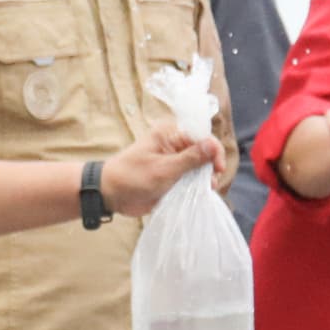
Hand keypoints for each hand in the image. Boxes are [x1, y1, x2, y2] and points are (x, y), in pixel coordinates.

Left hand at [99, 119, 225, 217]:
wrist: (111, 194)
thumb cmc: (132, 177)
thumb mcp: (164, 169)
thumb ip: (190, 158)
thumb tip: (212, 145)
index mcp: (171, 134)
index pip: (202, 136)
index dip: (214, 151)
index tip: (217, 169)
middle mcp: (175, 145)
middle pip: (204, 152)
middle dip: (211, 167)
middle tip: (211, 184)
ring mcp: (174, 162)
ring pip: (200, 168)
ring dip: (205, 179)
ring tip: (206, 190)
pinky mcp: (173, 177)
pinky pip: (191, 180)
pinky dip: (197, 187)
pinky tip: (199, 195)